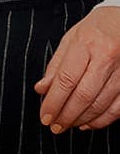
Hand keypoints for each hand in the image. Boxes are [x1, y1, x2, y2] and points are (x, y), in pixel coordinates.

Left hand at [34, 5, 119, 131]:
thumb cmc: (96, 28)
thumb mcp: (71, 39)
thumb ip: (56, 65)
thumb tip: (41, 89)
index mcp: (87, 43)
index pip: (66, 79)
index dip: (53, 101)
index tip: (45, 116)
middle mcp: (107, 57)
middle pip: (84, 95)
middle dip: (66, 115)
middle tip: (55, 126)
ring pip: (101, 104)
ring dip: (82, 119)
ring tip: (67, 124)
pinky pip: (117, 108)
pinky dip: (101, 120)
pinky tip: (87, 123)